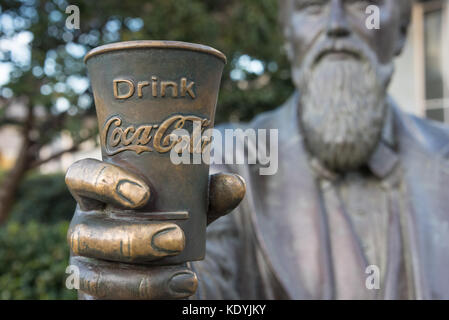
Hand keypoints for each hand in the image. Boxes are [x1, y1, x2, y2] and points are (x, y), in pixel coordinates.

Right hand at [65, 158, 244, 298]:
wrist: (163, 263)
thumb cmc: (170, 222)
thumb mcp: (190, 208)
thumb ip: (209, 196)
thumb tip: (235, 184)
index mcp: (100, 195)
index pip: (80, 176)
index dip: (103, 182)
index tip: (142, 195)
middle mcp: (85, 227)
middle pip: (86, 232)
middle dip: (133, 238)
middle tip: (176, 238)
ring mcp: (86, 264)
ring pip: (95, 274)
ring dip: (141, 278)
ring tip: (187, 278)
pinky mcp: (94, 294)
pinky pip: (105, 301)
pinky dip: (146, 295)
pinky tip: (181, 289)